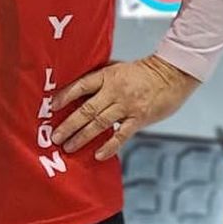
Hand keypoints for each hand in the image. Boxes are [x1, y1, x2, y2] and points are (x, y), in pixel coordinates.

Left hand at [49, 55, 199, 160]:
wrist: (171, 75)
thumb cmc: (143, 72)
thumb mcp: (118, 68)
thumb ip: (100, 78)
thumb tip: (78, 91)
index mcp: (107, 76)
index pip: (81, 86)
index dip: (65, 96)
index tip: (51, 106)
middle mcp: (114, 91)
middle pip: (86, 109)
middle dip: (69, 124)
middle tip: (55, 137)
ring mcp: (127, 106)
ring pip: (100, 123)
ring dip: (82, 136)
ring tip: (68, 147)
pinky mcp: (139, 119)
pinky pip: (121, 135)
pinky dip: (109, 146)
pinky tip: (98, 154)